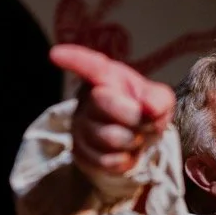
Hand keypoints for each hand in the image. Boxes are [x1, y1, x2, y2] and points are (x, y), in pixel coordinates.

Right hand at [50, 44, 174, 179]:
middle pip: (103, 102)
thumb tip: (149, 108)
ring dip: (132, 140)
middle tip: (143, 120)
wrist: (138, 144)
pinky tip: (126, 153)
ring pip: (108, 136)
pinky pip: (105, 160)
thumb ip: (159, 98)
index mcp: (106, 78)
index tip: (55, 54)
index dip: (75, 59)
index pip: (91, 66)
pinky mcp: (80, 154)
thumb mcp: (159, 100)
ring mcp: (80, 127)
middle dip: (132, 115)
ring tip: (135, 137)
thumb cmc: (144, 113)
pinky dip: (125, 160)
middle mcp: (87, 100)